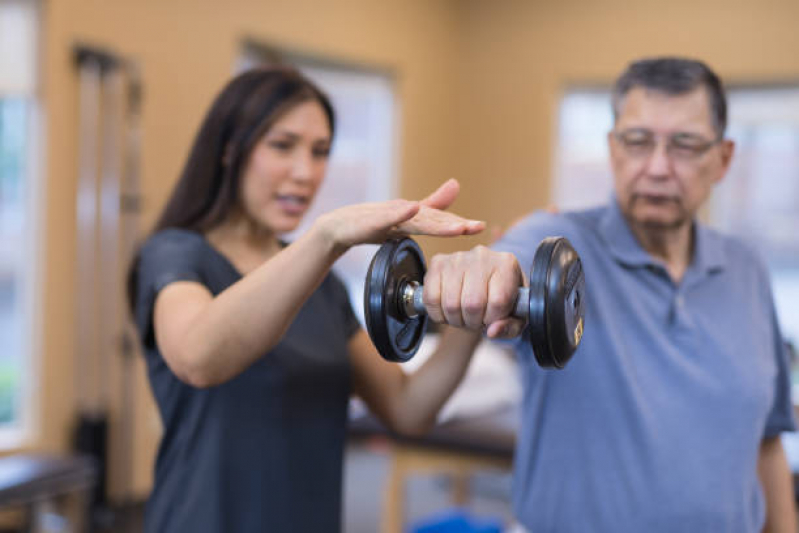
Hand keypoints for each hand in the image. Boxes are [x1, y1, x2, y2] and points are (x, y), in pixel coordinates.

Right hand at [313, 179, 483, 249]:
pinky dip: (400, 212)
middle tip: (475, 228)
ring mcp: (388, 217)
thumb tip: (457, 184)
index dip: (459, 224)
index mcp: (413, 216)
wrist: (339, 227)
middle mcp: (404, 213)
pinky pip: (387, 218)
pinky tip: (412, 208)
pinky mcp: (372, 221)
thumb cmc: (373, 221)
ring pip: (415, 221)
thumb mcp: (406, 219)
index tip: (480, 227)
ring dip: (436, 223)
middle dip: (454, 225)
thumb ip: (432, 206)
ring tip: (457, 228)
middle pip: (432, 220)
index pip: (440, 221)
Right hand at [423, 246, 525, 337]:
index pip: (499, 302)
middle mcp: (482, 256)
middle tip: (476, 320)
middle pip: (472, 304)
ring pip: (451, 304)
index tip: (492, 318)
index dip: (493, 319)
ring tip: (464, 315)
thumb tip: (492, 331)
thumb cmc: (503, 299)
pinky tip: (448, 311)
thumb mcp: (516, 316)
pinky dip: (438, 314)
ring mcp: (457, 258)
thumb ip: (510, 327)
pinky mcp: (438, 263)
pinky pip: (431, 298)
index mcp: (507, 264)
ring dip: (456, 320)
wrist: (485, 280)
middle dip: (473, 322)